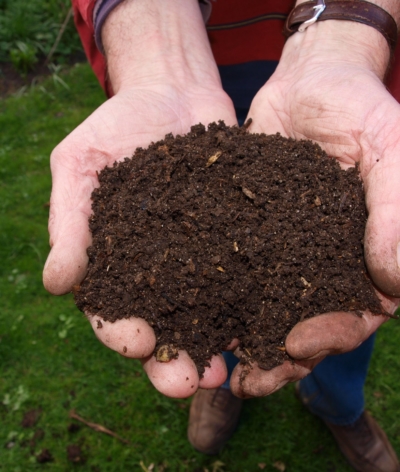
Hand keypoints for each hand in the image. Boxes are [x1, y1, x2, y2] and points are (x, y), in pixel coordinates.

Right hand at [43, 0, 236, 397]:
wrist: (172, 92)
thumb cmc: (116, 126)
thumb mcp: (80, 164)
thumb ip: (69, 222)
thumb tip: (56, 283)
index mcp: (115, 261)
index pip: (111, 310)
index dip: (121, 332)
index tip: (138, 342)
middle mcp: (159, 269)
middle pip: (163, 326)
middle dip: (172, 360)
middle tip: (188, 382)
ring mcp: (200, 256)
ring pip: (207, 313)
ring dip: (215, 345)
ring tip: (228, 370)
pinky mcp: (235, 238)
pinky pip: (245, 275)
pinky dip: (253, 302)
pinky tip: (265, 321)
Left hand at [230, 19, 399, 397]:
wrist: (310, 83)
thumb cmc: (360, 110)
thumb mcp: (389, 150)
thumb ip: (396, 209)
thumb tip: (396, 281)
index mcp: (363, 258)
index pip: (355, 314)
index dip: (330, 336)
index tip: (297, 345)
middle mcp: (320, 265)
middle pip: (303, 325)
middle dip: (276, 357)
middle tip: (246, 381)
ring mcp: (280, 253)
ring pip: (261, 309)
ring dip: (238, 340)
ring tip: (209, 365)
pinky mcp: (244, 235)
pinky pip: (227, 272)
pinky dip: (209, 296)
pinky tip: (186, 315)